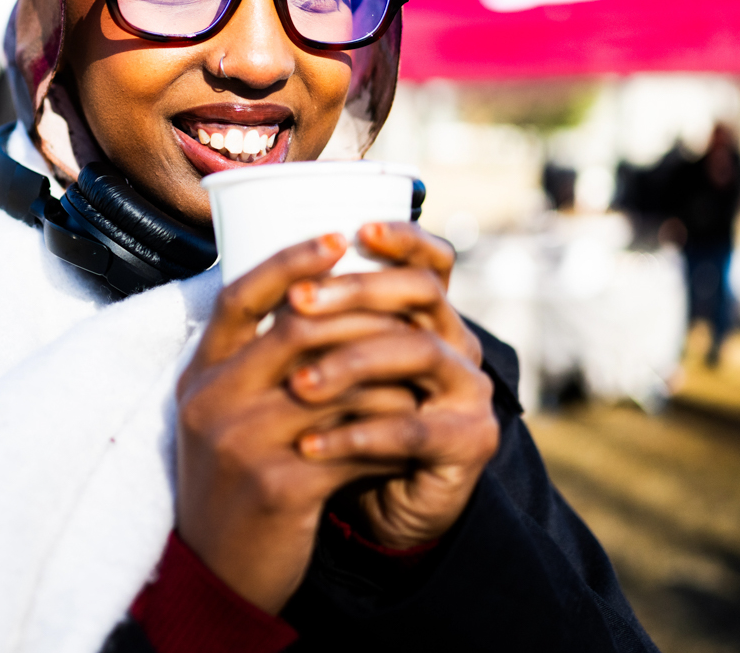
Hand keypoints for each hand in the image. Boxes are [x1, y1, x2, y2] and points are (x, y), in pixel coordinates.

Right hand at [175, 234, 426, 612]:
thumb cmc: (234, 481)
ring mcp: (240, 443)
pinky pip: (351, 440)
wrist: (219, 573)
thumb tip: (321, 303)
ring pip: (335, 382)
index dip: (288, 261)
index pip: (238, 297)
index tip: (336, 237)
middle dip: (362, 310)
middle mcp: (211, 401)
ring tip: (424, 363)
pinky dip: (389, 427)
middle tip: (409, 302)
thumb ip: (254, 366)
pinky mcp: (276, 486)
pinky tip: (414, 423)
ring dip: (389, 371)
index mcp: (198, 375)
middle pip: (296, 328)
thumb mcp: (223, 415)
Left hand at [284, 222, 497, 549]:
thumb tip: (268, 275)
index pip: (429, 260)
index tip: (353, 230)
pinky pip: (412, 430)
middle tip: (297, 302)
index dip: (402, 238)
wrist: (378, 508)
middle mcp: (457, 342)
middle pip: (420, 293)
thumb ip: (314, 323)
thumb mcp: (327, 367)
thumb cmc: (344, 424)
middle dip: (356, 290)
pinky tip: (309, 444)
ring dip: (350, 363)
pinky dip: (356, 435)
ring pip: (418, 352)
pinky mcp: (470, 441)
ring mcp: (469, 390)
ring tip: (294, 384)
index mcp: (426, 316)